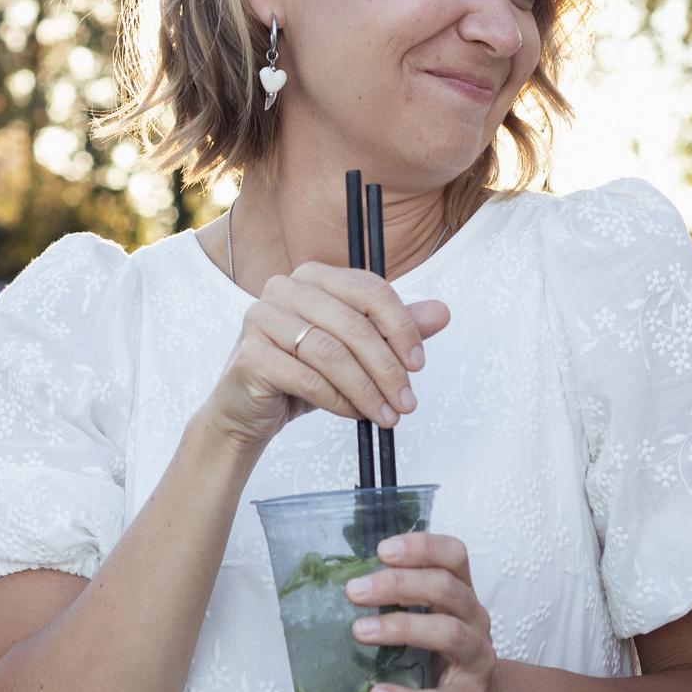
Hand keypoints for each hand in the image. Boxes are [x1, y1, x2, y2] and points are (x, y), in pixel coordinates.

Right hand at [196, 264, 451, 455]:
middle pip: (353, 324)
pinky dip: (338, 400)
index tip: (419, 364)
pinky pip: (308, 378)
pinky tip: (354, 413)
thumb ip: (394, 329)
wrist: (248, 410)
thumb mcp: (355, 351)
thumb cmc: (302, 374)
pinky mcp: (250, 356)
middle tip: (407, 402)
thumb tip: (443, 313)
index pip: (370, 290)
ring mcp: (260, 318)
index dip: (402, 327)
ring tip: (386, 415)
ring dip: (367, 389)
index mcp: (313, 275)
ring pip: (332, 353)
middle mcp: (283, 288)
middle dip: (387, 368)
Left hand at [344, 531, 504, 691]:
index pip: (454, 556)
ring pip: (450, 633)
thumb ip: (404, 600)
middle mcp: (475, 621)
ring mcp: (477, 660)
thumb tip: (347, 585)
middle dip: (398, 584)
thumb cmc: (446, 657)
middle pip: (446, 589)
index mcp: (463, 595)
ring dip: (402, 627)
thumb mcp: (433, 619)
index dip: (421, 547)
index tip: (382, 551)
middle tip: (354, 591)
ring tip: (360, 631)